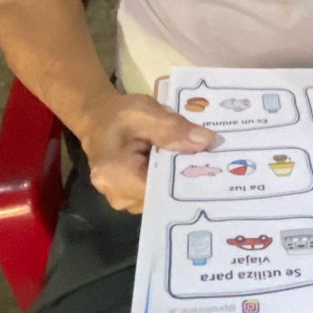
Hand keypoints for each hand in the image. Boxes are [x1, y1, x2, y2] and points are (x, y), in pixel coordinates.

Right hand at [77, 92, 217, 213]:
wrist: (97, 119)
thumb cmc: (117, 115)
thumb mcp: (144, 111)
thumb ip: (173, 128)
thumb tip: (206, 141)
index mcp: (116, 175)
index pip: (161, 190)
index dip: (188, 180)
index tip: (213, 167)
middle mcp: (118, 196)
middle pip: (164, 196)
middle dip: (188, 180)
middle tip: (215, 163)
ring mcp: (124, 201)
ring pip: (163, 197)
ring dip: (180, 180)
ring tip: (203, 163)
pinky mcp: (131, 198)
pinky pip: (158, 193)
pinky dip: (171, 180)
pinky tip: (185, 166)